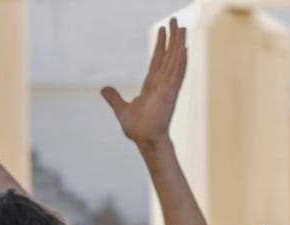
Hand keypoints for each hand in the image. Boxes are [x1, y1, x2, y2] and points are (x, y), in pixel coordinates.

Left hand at [101, 18, 186, 146]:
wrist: (144, 140)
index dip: (161, 45)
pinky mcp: (171, 92)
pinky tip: (185, 47)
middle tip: (176, 21)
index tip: (163, 31)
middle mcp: (162, 83)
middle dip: (172, 38)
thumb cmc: (137, 128)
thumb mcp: (121, 109)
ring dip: (179, 43)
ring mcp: (168, 87)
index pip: (158, 61)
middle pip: (169, 56)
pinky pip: (178, 73)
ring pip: (175, 60)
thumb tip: (104, 89)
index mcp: (152, 85)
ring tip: (182, 27)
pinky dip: (182, 60)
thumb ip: (114, 98)